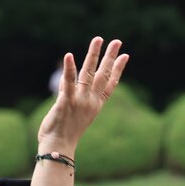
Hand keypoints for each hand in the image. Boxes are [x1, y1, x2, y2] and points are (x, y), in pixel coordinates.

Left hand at [38, 37, 128, 154]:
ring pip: (88, 73)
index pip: (111, 83)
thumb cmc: (65, 131)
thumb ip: (72, 94)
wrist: (59, 146)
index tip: (126, 56)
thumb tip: (68, 79)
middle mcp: (91, 100)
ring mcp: (80, 100)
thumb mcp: (75, 111)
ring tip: (98, 39)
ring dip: (94, 55)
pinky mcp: (66, 101)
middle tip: (117, 41)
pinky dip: (69, 68)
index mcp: (96, 104)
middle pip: (103, 74)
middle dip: (110, 57)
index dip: (118, 69)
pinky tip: (69, 55)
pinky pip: (68, 82)